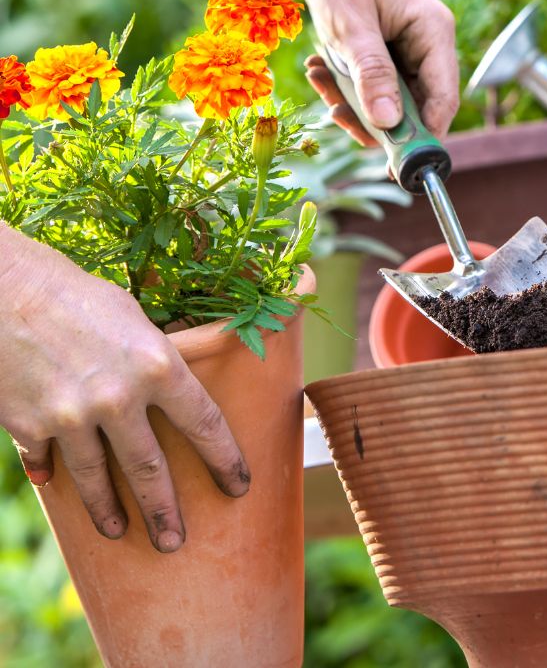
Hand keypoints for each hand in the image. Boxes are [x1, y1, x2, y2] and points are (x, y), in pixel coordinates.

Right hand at [0, 226, 249, 552]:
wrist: (9, 291)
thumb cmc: (81, 296)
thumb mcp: (137, 320)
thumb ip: (156, 361)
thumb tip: (175, 390)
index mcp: (159, 365)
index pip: (204, 423)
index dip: (225, 459)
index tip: (238, 485)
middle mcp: (120, 397)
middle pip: (151, 470)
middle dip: (166, 512)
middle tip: (176, 542)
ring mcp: (72, 416)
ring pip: (97, 480)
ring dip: (110, 512)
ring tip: (122, 531)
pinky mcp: (31, 426)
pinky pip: (47, 463)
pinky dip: (52, 476)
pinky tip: (57, 489)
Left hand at [136, 0, 459, 146]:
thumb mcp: (349, 27)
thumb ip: (373, 75)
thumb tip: (391, 125)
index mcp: (434, 29)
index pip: (444, 97)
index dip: (423, 134)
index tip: (392, 164)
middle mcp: (428, 39)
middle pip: (416, 103)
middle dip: (375, 116)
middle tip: (336, 116)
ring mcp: (407, 44)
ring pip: (390, 97)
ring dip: (353, 99)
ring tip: (320, 78)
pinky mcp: (385, 46)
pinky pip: (373, 82)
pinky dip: (345, 84)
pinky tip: (321, 68)